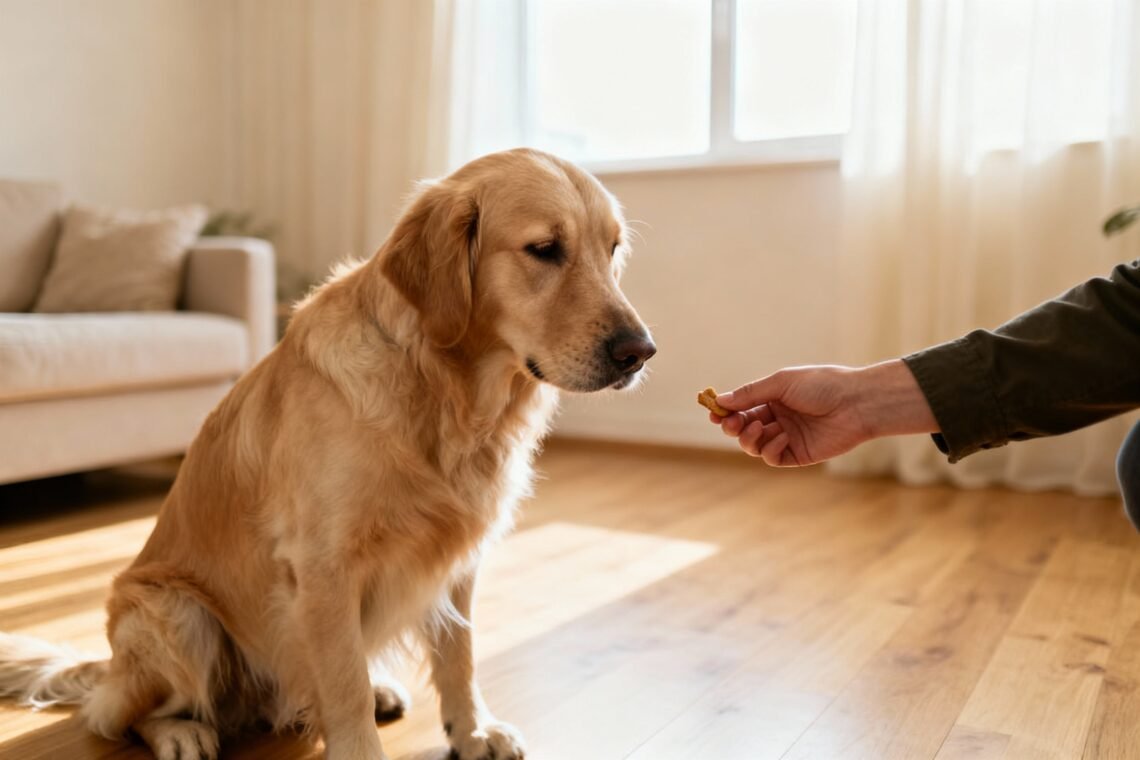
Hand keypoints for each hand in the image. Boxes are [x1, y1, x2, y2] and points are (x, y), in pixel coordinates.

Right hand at [710, 360, 937, 466]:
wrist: (856, 403)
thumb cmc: (822, 385)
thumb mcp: (781, 383)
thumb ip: (751, 393)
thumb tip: (721, 400)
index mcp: (774, 398)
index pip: (742, 407)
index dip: (726, 411)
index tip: (713, 411)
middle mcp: (778, 418)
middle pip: (743, 428)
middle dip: (733, 426)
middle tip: (731, 423)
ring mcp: (787, 437)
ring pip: (754, 445)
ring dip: (749, 438)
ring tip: (758, 427)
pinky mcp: (798, 454)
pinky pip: (772, 457)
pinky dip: (770, 448)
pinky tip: (783, 436)